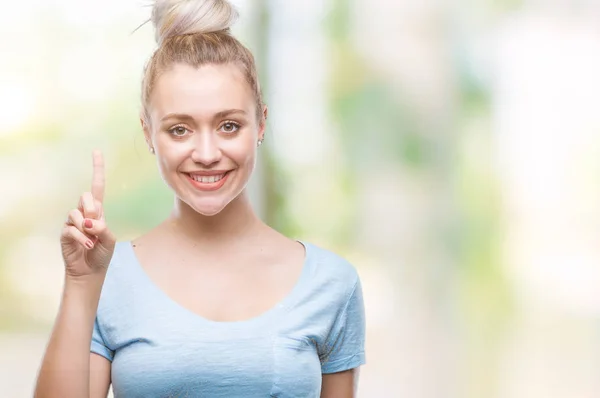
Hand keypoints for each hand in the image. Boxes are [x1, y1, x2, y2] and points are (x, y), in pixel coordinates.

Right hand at [60, 150, 115, 278]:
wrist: (91, 270)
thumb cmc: (102, 252)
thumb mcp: (109, 239)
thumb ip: (103, 227)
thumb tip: (90, 221)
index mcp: (98, 211)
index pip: (97, 186)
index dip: (97, 169)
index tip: (96, 151)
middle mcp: (84, 212)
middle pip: (86, 196)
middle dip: (92, 210)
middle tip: (96, 227)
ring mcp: (73, 222)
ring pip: (76, 212)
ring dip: (87, 228)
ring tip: (92, 240)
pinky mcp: (65, 232)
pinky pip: (71, 228)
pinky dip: (81, 238)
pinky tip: (87, 245)